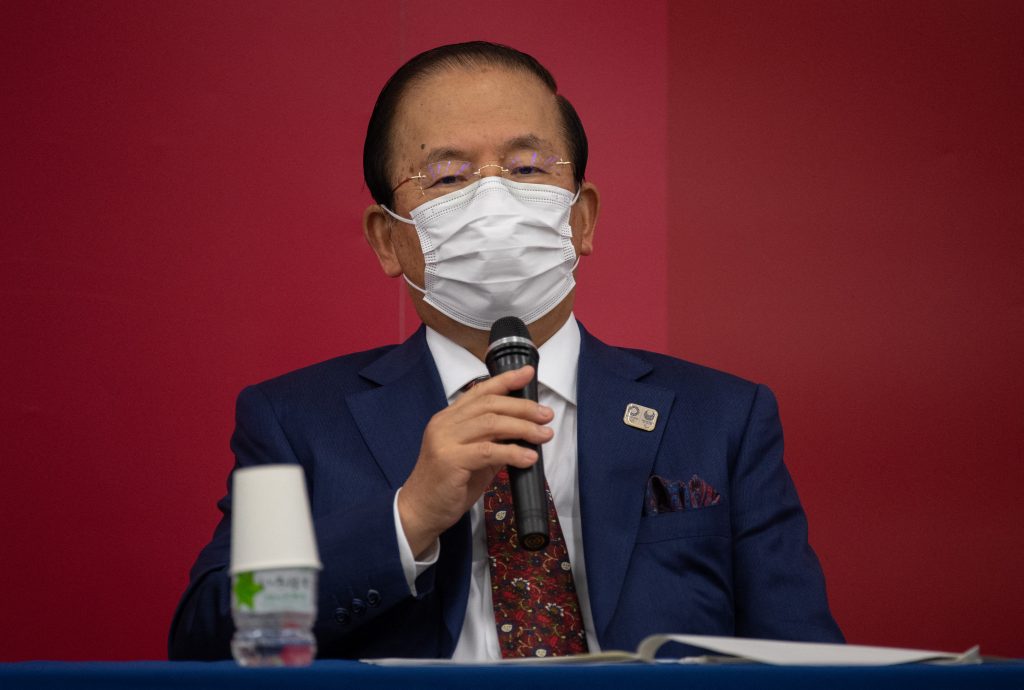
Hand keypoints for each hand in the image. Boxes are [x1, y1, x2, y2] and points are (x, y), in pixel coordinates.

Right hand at [397, 365, 552, 557]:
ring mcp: (445, 440)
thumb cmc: (448, 485)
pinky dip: (513, 452)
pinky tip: (529, 458)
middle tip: (546, 414)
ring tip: (544, 435)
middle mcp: (444, 423)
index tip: (528, 373)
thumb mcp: (471, 457)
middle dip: (522, 407)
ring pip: (491, 424)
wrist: (420, 511)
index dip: (505, 380)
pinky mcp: (449, 460)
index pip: (480, 391)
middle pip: (489, 404)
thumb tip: (524, 432)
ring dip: (523, 427)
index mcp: (448, 418)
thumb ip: (491, 441)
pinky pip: (488, 451)